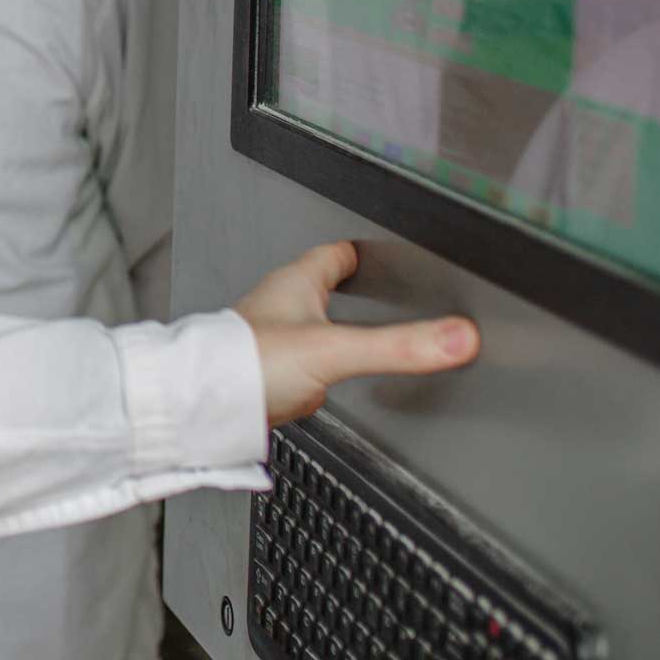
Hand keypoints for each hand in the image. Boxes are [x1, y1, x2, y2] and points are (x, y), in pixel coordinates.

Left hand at [237, 242, 478, 425]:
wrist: (202, 409)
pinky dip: (322, 368)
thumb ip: (398, 346)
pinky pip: (305, 364)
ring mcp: (272, 341)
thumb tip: (456, 336)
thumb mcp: (336, 351)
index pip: (336, 254)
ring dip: (337, 329)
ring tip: (362, 333)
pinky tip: (330, 380)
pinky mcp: (269, 375)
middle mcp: (281, 308)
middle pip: (324, 288)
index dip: (363, 251)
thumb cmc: (246, 365)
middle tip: (380, 290)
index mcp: (295, 283)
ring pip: (314, 326)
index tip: (385, 250)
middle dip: (353, 289)